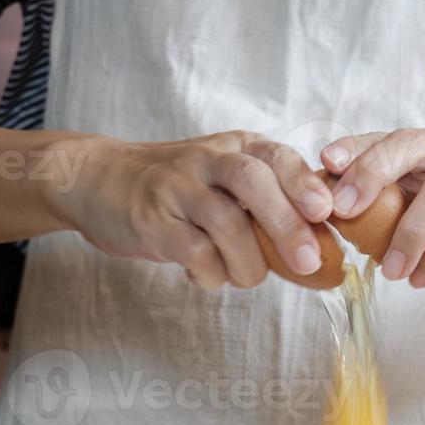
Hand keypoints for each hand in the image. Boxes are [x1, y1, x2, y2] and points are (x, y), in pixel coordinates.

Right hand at [52, 131, 332, 288]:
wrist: (99, 179)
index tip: (325, 213)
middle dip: (286, 224)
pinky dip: (212, 274)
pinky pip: (192, 251)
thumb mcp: (225, 179)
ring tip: (250, 278)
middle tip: (308, 262)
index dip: (304, 183)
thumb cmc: (179, 189)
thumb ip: (268, 203)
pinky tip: (210, 277)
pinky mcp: (151, 220)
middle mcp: (207, 159)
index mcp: (236, 147)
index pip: (277, 156)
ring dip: (248, 262)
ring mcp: (176, 188)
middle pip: (254, 181)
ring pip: (225, 221)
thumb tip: (322, 249)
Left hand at [320, 128, 424, 287]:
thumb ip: (390, 224)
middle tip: (342, 209)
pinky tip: (424, 278)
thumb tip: (334, 230)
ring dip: (410, 232)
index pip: (387, 140)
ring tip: (392, 272)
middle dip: (370, 172)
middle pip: (410, 144)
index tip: (320, 170)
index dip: (353, 150)